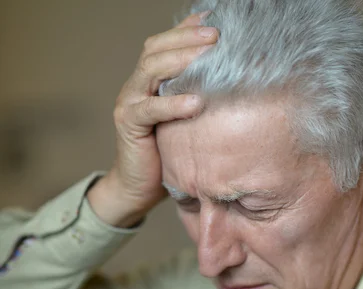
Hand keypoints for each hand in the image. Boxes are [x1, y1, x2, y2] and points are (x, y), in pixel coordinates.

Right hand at [89, 12, 218, 227]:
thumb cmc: (167, 154)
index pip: (164, 44)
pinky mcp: (128, 125)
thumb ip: (196, 97)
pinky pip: (149, 110)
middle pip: (156, 49)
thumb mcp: (185, 121)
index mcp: (148, 81)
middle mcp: (135, 86)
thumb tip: (229, 82)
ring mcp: (128, 103)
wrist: (139, 188)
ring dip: (181, 60)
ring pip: (150, 70)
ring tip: (208, 57)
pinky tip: (195, 102)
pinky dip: (172, 104)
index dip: (186, 29)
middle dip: (187, 38)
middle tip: (217, 35)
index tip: (216, 21)